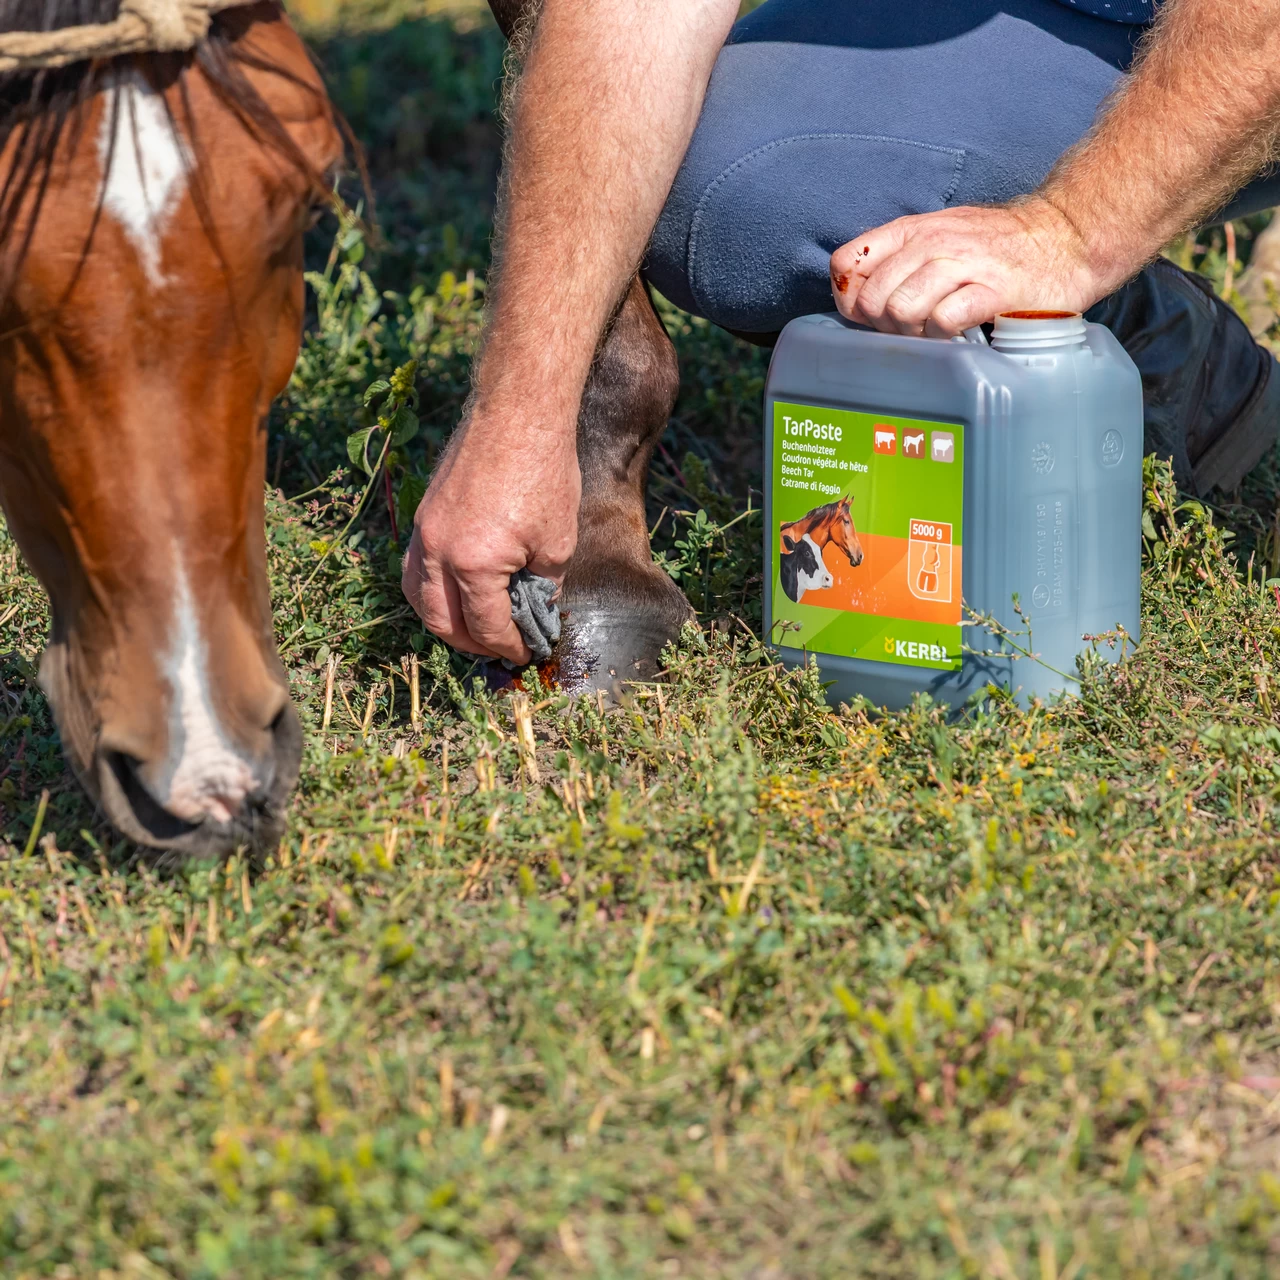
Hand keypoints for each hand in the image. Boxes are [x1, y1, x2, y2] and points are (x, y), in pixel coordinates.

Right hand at [402, 408, 579, 663]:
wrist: (517, 413)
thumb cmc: (544, 471)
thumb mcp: (557, 542)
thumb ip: (542, 585)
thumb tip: (534, 608)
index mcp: (474, 564)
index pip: (487, 626)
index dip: (510, 646)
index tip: (528, 652)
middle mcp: (437, 551)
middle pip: (442, 621)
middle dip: (472, 644)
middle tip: (500, 648)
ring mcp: (423, 532)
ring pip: (418, 597)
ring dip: (445, 621)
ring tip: (474, 627)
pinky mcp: (423, 515)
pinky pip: (414, 568)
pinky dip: (432, 590)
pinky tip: (456, 591)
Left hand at [829, 197, 1122, 337]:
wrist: (1067, 237)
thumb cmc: (997, 248)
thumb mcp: (939, 238)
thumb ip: (897, 261)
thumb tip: (855, 299)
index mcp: (912, 230)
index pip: (846, 264)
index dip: (851, 299)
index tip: (873, 314)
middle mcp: (932, 242)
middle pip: (871, 297)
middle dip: (883, 324)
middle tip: (911, 327)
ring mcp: (963, 264)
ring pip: (902, 309)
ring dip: (913, 332)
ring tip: (935, 330)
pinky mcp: (993, 290)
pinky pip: (943, 320)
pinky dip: (943, 335)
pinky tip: (958, 331)